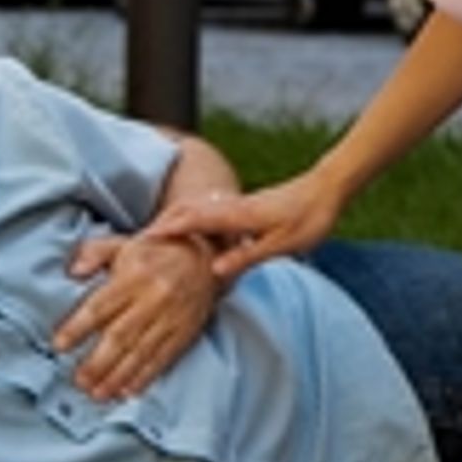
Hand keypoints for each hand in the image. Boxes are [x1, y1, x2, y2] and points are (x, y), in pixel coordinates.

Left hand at [54, 233, 222, 399]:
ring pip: (140, 352)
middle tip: (79, 382)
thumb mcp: (124, 244)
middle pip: (120, 336)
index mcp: (133, 276)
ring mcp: (170, 318)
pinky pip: (163, 358)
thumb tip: (73, 270)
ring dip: (117, 376)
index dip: (78, 328)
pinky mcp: (184, 332)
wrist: (207, 257)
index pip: (100, 306)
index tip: (59, 346)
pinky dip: (145, 377)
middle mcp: (152, 299)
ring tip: (98, 394)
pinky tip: (128, 391)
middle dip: (97, 363)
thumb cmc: (158, 252)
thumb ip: (95, 253)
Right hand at [141, 170, 343, 280]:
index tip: (139, 244)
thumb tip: (213, 272)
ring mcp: (236, 203)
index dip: (164, 232)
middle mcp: (231, 206)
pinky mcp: (243, 205)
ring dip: (172, 218)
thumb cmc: (308, 219)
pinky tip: (188, 224)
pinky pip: (207, 208)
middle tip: (134, 243)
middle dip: (159, 224)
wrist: (327, 190)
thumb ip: (246, 257)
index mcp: (237, 216)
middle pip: (185, 210)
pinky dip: (189, 215)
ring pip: (195, 206)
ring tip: (153, 235)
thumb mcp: (280, 245)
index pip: (190, 221)